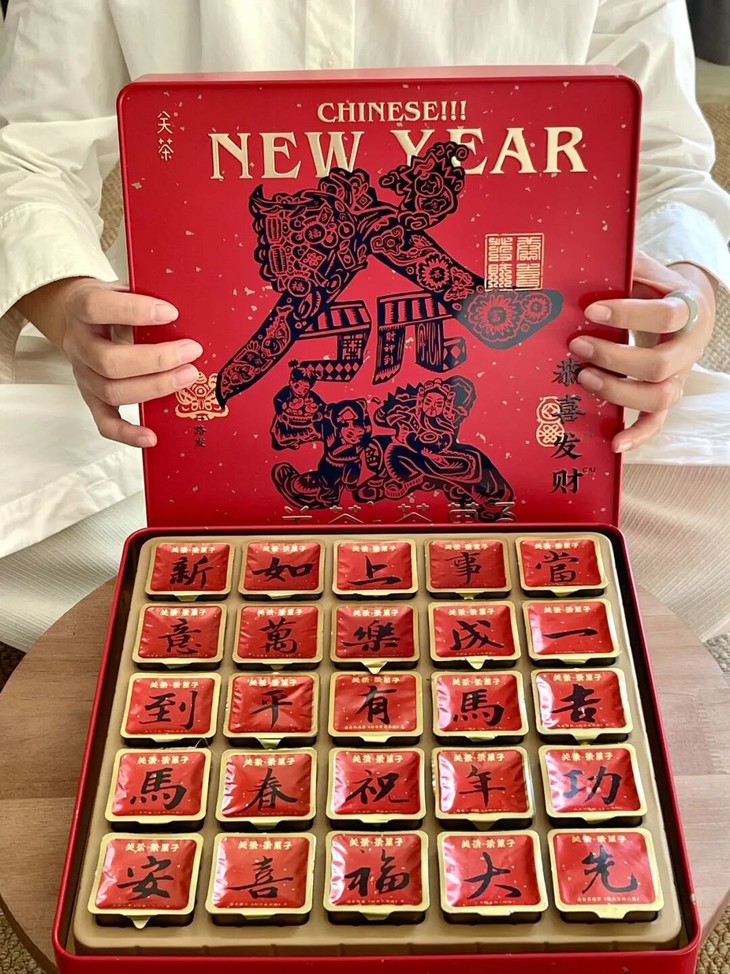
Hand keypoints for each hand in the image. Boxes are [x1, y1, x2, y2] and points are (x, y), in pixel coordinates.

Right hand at [61, 279, 201, 447]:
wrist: (81, 316)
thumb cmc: (114, 302)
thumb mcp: (125, 287)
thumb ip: (149, 295)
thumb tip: (194, 307)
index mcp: (80, 307)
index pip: (97, 308)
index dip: (134, 311)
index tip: (171, 312)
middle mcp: (77, 343)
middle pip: (109, 361)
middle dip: (156, 360)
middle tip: (192, 351)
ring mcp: (83, 374)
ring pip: (111, 391)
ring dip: (154, 387)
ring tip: (189, 376)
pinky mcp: (91, 398)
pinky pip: (104, 423)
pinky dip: (127, 434)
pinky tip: (152, 437)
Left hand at [568, 252, 715, 452]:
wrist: (687, 304)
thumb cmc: (654, 284)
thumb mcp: (643, 268)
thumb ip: (622, 265)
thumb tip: (579, 255)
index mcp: (688, 308)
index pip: (664, 315)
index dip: (627, 315)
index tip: (591, 311)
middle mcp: (688, 346)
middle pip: (659, 365)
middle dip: (614, 359)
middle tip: (576, 346)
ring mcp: (680, 374)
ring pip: (660, 397)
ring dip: (618, 392)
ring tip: (582, 378)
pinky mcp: (667, 395)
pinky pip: (658, 422)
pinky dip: (638, 435)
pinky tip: (614, 443)